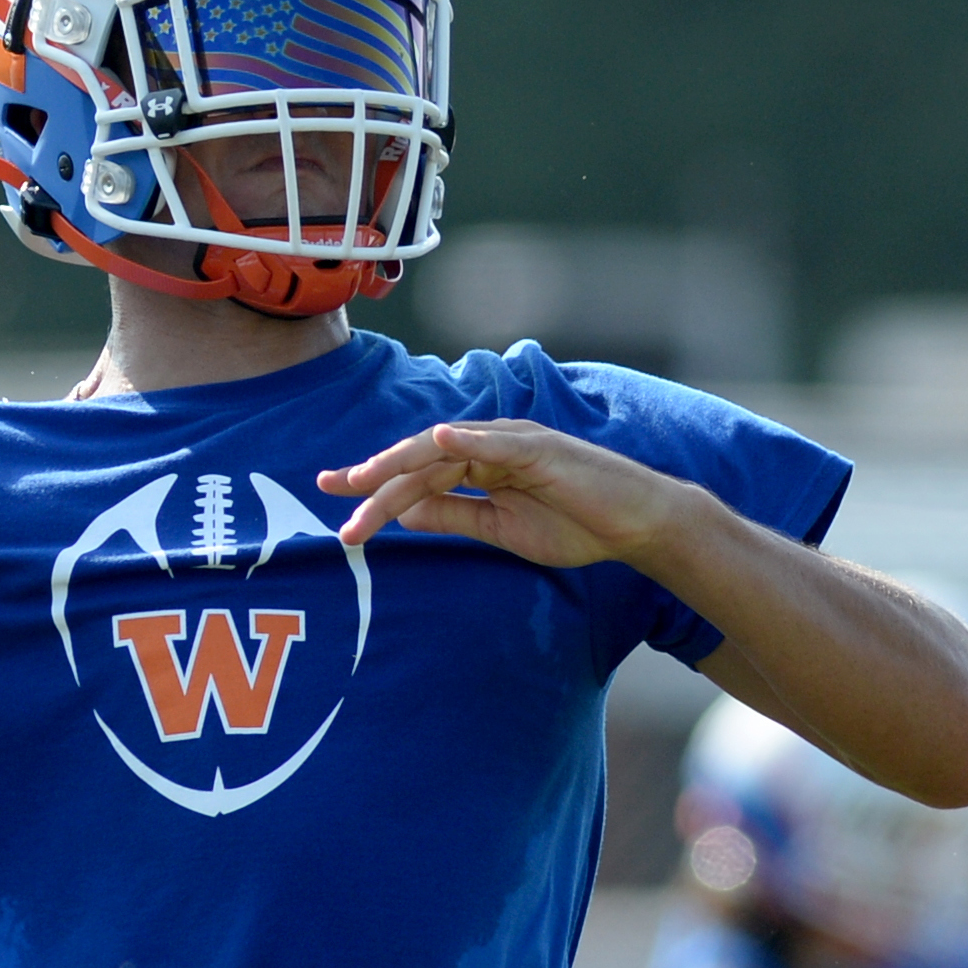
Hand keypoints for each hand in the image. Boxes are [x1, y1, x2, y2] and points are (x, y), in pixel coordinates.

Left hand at [318, 419, 693, 568]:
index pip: (415, 470)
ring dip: (404, 467)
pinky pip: (497, 442)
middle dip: (374, 477)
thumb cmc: (574, 524)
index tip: (332, 493)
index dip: (373, 482)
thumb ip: (454, 516)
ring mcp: (513, 441)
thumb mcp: (499, 528)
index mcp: (477, 463)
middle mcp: (488, 445)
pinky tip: (437, 443)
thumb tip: (404, 515)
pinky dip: (467, 439)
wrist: (635, 526)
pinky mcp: (541, 448)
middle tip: (333, 493)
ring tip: (366, 482)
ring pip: (445, 450)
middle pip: (419, 459)